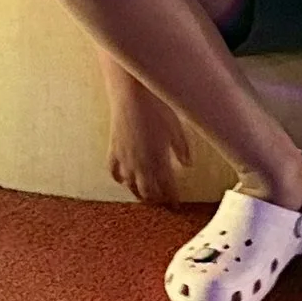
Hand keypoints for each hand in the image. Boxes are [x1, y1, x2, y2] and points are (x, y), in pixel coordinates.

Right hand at [105, 63, 194, 201]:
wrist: (132, 95)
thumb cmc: (156, 108)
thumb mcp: (176, 128)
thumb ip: (182, 149)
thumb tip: (188, 165)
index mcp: (159, 160)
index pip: (167, 187)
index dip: (172, 198)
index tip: (176, 205)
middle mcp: (141, 164)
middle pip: (148, 191)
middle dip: (156, 198)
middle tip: (161, 200)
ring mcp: (125, 158)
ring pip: (130, 185)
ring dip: (138, 191)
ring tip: (144, 195)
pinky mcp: (113, 150)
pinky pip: (114, 172)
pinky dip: (119, 178)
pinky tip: (124, 179)